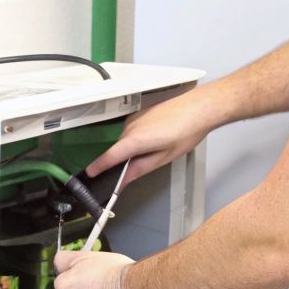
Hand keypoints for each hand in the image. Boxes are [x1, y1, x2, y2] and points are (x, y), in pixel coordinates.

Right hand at [87, 87, 222, 181]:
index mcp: (135, 140)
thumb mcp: (164, 157)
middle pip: (118, 150)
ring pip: (126, 140)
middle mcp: (130, 127)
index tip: (89, 174)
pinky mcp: (141, 114)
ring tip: (155, 152)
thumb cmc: (186, 132)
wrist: (199, 108)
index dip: (98, 167)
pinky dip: (137, 140)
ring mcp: (135, 119)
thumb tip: (123, 180)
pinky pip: (132, 131)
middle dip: (121, 162)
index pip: (110, 156)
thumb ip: (140, 169)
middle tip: (131, 175)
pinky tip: (156, 141)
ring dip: (132, 150)